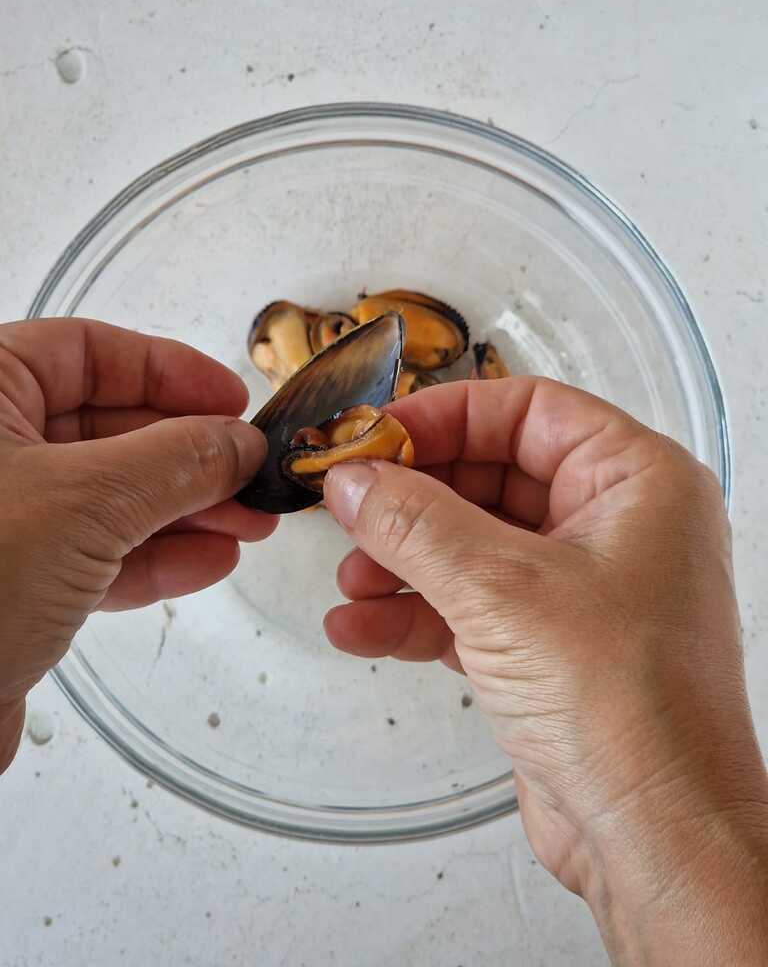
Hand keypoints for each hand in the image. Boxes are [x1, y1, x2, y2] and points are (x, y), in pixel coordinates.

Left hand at [0, 318, 274, 771]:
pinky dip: (156, 557)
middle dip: (190, 453)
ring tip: (252, 523)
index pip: (85, 352)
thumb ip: (175, 460)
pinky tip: (212, 561)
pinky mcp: (13, 583)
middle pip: (108, 426)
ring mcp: (3, 519)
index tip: (232, 400)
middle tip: (253, 473)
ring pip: (110, 496)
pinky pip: (96, 554)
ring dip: (187, 509)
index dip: (168, 370)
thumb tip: (242, 441)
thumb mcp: (85, 500)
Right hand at [323, 378, 767, 964]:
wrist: (655, 837)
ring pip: (473, 547)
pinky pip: (471, 608)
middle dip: (413, 501)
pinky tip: (359, 630)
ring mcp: (582, 590)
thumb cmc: (624, 704)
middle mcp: (615, 527)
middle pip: (492, 478)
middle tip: (346, 507)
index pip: (528, 412)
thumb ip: (416, 523)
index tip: (375, 438)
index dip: (445, 418)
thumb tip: (352, 480)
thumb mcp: (499, 589)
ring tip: (349, 581)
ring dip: (404, 562)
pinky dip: (416, 615)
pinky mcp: (550, 648)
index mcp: (635, 481)